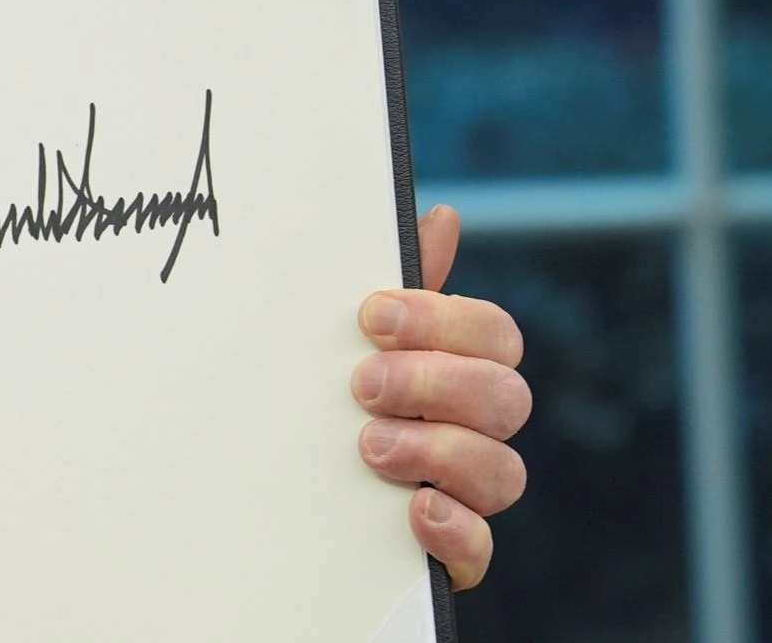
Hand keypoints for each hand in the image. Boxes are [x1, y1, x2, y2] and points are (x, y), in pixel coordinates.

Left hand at [353, 204, 529, 589]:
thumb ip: (397, 285)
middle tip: (361, 384)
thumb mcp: (346, 339)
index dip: (443, 320)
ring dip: (438, 452)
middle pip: (507, 398)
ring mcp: (466, 495)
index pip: (495, 334)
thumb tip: (443, 216)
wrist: (263, 495)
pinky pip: (481, 552)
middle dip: (432, 383)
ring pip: (504, 472)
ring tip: (368, 447)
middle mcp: (474, 430)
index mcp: (458, 369)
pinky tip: (414, 511)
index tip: (373, 316)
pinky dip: (454, 531)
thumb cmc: (322, 398)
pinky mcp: (448, 555)